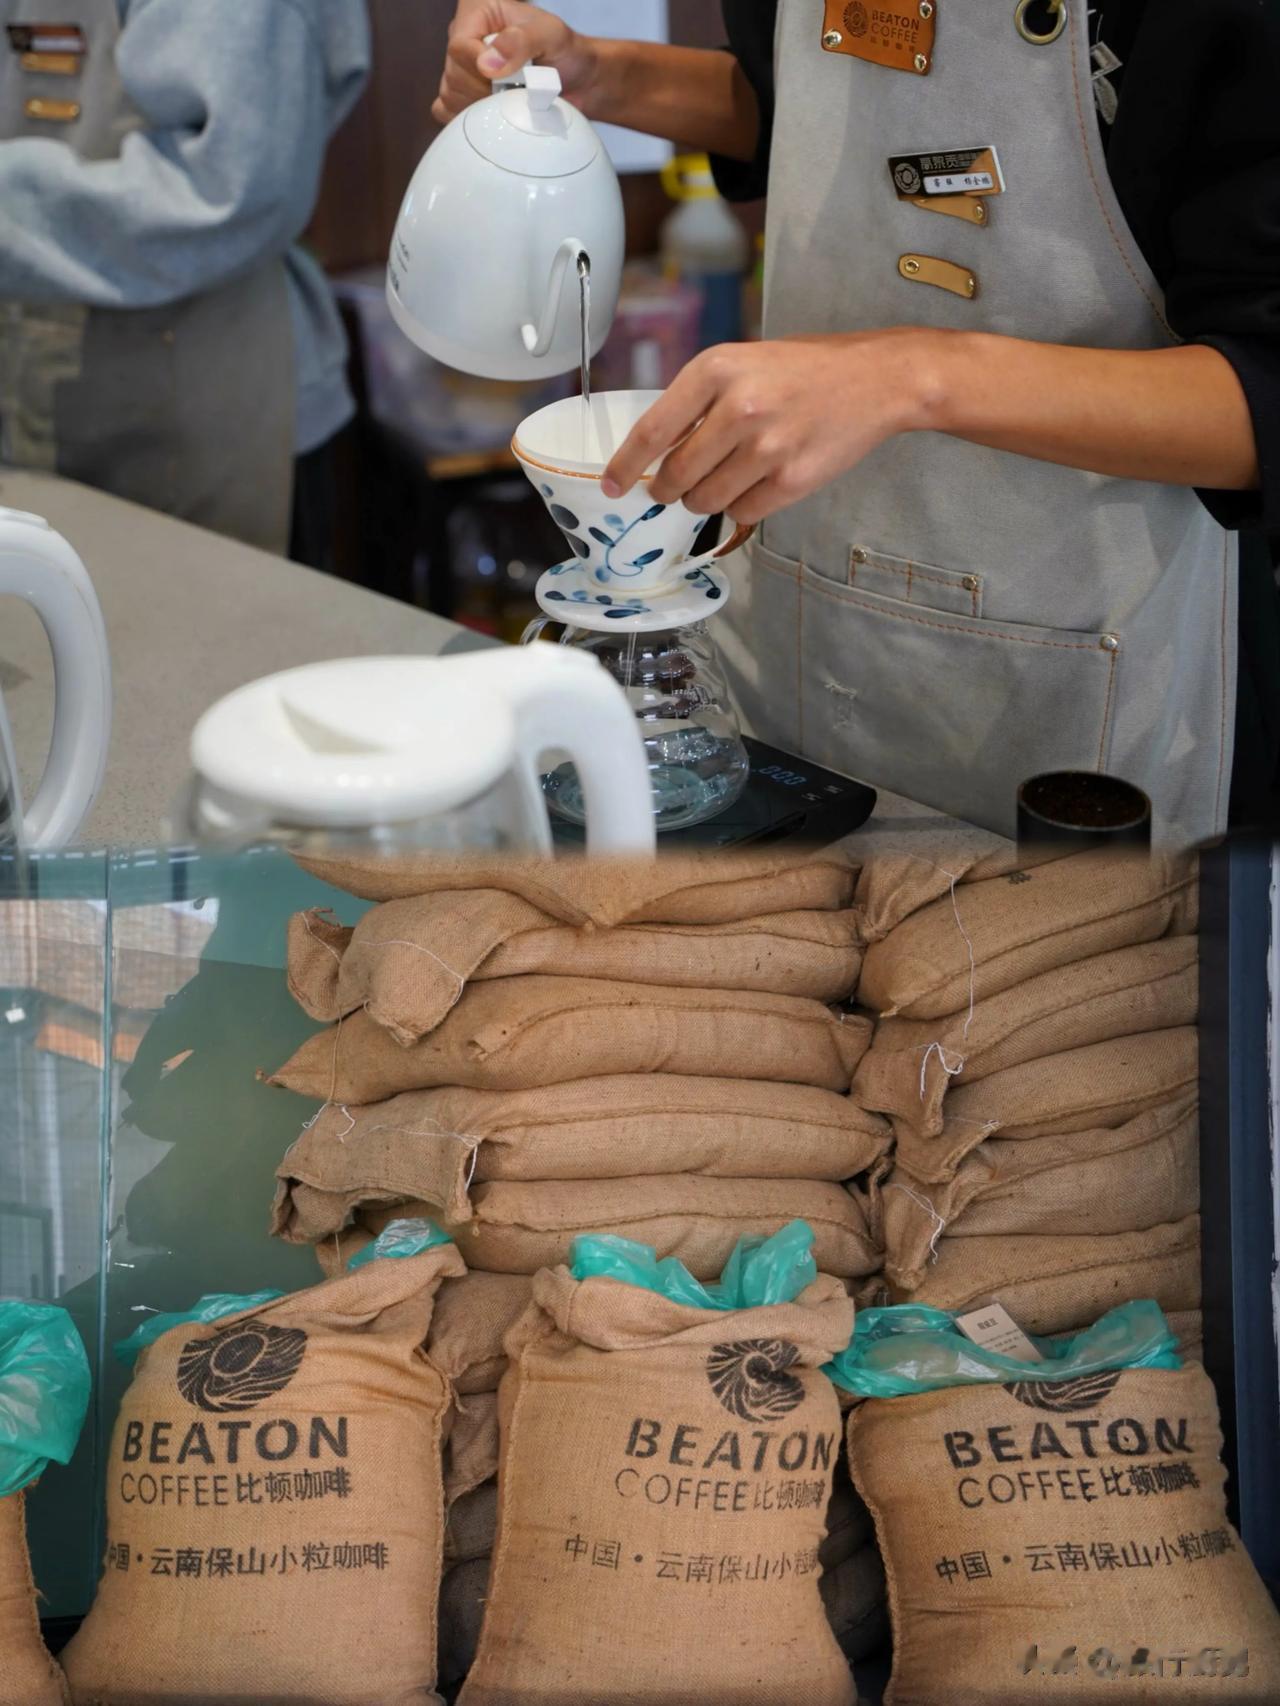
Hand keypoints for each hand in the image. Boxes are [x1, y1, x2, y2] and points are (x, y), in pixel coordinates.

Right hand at [433, 2, 598, 125]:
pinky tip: (493, 115)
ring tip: (511, 98)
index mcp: (478, 12)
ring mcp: (460, 67)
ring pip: (451, 96)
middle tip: (517, 89)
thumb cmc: (564, 51)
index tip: (508, 79)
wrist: (576, 80)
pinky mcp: (462, 94)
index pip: (459, 47)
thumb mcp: (551, 35)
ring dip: (482, 108)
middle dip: (485, 91)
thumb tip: (487, 64)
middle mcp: (465, 37)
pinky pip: (448, 112)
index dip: (480, 70)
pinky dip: (470, 121)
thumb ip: (522, 41)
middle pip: (453, 75)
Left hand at [601, 331, 936, 524]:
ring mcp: (767, 448)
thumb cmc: (804, 370)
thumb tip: (654, 452)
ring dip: (705, 499)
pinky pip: (742, 513)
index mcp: (717, 369)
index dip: (626, 465)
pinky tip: (757, 483)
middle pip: (675, 475)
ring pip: (706, 500)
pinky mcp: (791, 480)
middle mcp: (739, 407)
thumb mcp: (743, 363)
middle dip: (668, 489)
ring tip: (726, 477)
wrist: (876, 380)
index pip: (653, 431)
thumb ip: (699, 401)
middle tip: (672, 487)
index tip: (613, 485)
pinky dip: (740, 507)